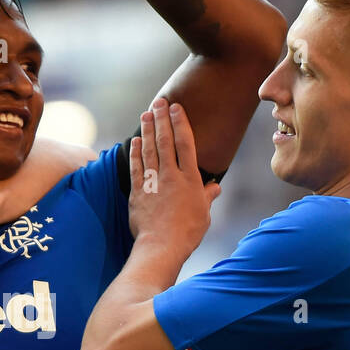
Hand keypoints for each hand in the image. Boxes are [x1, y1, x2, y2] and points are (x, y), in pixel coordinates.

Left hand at [129, 97, 221, 250]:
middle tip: (158, 102)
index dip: (180, 123)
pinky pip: (135, 168)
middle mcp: (170, 176)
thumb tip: (215, 187)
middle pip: (165, 141)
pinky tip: (134, 141)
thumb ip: (207, 197)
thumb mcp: (204, 214)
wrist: (162, 247)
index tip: (176, 108)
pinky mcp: (137, 193)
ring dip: (147, 130)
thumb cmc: (187, 233)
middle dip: (161, 119)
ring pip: (149, 150)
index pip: (185, 144)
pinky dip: (135, 153)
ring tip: (146, 114)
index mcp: (190, 179)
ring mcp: (152, 183)